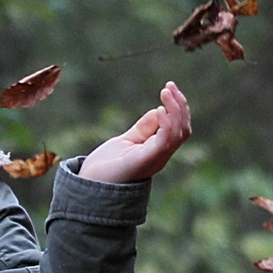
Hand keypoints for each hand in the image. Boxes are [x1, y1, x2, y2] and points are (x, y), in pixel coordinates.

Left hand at [77, 82, 191, 183]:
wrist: (90, 186)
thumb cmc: (107, 167)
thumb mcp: (127, 141)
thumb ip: (143, 129)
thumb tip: (158, 111)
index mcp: (158, 151)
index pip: (179, 128)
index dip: (178, 108)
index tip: (169, 88)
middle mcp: (161, 155)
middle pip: (183, 130)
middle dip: (180, 106)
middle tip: (170, 86)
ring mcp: (155, 159)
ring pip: (178, 134)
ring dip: (175, 110)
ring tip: (166, 92)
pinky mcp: (146, 160)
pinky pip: (165, 142)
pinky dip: (167, 125)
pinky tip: (160, 110)